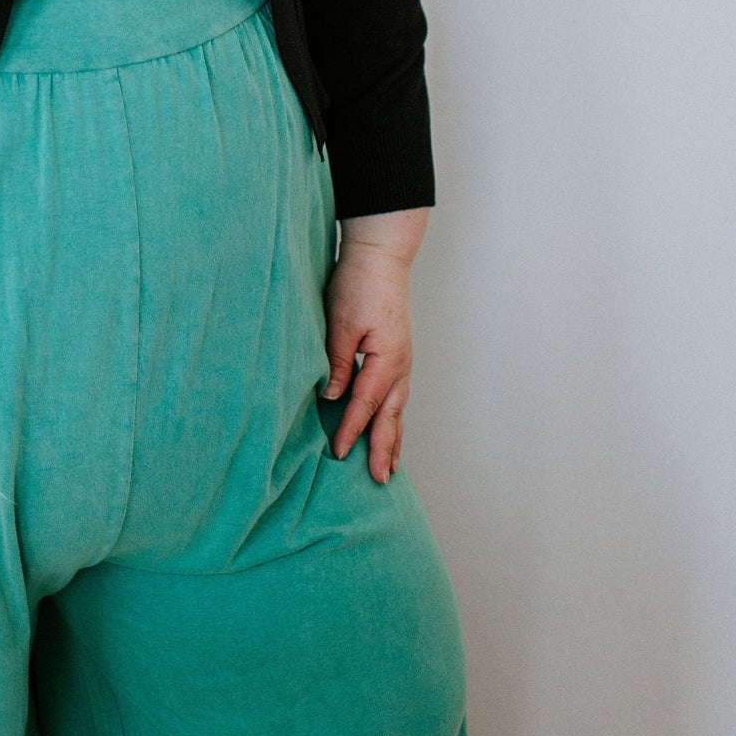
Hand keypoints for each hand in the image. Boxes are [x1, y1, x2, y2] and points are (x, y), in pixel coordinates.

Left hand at [321, 207, 428, 484]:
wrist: (380, 256)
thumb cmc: (358, 284)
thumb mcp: (341, 322)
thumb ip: (338, 361)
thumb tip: (332, 397)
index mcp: (387, 359)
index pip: (366, 404)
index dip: (352, 430)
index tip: (340, 453)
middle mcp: (401, 365)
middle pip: (391, 416)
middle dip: (383, 449)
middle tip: (378, 480)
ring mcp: (403, 361)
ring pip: (398, 409)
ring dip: (393, 438)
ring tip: (389, 467)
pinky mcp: (398, 355)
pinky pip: (398, 396)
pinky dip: (393, 418)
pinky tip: (389, 428)